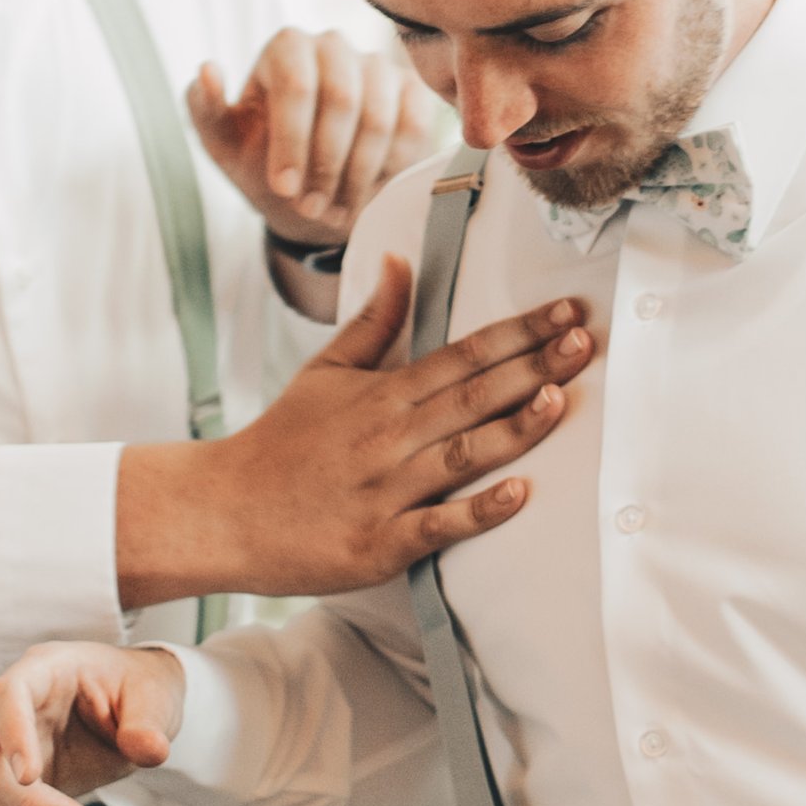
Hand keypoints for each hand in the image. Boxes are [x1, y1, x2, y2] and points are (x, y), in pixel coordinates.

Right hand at [0, 644, 188, 805]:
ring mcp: (10, 756)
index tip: (31, 777)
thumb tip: (149, 750)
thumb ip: (149, 722)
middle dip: (29, 804)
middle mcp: (14, 714)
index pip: (7, 695)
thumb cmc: (139, 690)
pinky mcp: (18, 793)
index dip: (11, 735)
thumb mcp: (155, 695)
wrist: (137, 713)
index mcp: (44, 672)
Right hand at [114, 262, 596, 606]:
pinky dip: (477, 510)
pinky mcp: (379, 543)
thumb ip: (373, 320)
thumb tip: (401, 261)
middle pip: (472, 395)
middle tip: (586, 342)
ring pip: (461, 454)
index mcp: (382, 395)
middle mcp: (388, 436)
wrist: (220, 512)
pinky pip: (437, 525)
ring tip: (562, 400)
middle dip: (534, 366)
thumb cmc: (279, 444)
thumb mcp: (323, 372)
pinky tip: (519, 495)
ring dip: (514, 428)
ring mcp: (385, 490)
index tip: (566, 312)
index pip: (461, 354)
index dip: (518, 332)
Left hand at [190, 31, 436, 250]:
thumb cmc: (262, 161)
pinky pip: (412, 129)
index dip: (292, 142)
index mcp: (286, 47)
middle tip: (311, 208)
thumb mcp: (223, 144)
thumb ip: (204, 109)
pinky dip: (389, 170)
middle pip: (342, 100)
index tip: (284, 188)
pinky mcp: (411, 92)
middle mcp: (333, 45)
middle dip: (325, 165)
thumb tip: (207, 70)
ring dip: (356, 176)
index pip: (296, 86)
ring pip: (379, 119)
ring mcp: (377, 66)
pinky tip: (368, 191)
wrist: (310, 190)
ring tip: (335, 211)